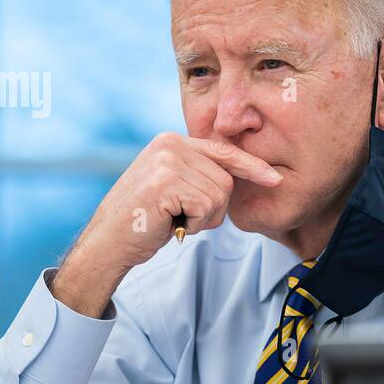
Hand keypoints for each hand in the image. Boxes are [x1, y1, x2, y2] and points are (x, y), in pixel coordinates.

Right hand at [52, 132, 281, 315]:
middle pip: (226, 179)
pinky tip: (170, 224)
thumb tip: (239, 175)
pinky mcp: (165, 181)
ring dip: (203, 218)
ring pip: (219, 195)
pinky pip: (206, 206)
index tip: (275, 179)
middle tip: (182, 217)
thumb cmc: (144, 221)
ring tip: (174, 219)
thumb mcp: (173, 188)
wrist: (108, 242)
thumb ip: (198, 175)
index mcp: (172, 141)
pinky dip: (195, 224)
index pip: (223, 151)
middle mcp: (170, 144)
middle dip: (213, 208)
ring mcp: (167, 160)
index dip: (251, 166)